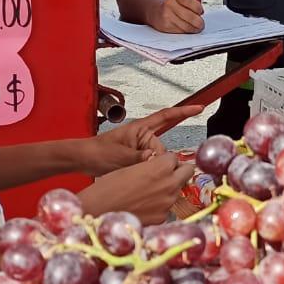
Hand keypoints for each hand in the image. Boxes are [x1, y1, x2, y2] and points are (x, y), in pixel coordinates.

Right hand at [78, 153, 195, 224]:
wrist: (96, 212)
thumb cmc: (107, 188)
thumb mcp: (130, 168)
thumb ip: (151, 166)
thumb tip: (159, 166)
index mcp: (161, 167)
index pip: (174, 157)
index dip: (165, 160)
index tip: (159, 163)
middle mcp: (169, 184)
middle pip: (186, 172)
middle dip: (177, 171)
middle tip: (164, 175)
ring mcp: (168, 203)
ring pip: (177, 190)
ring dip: (168, 189)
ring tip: (146, 193)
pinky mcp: (163, 218)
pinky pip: (166, 207)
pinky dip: (159, 206)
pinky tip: (143, 206)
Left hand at [80, 105, 201, 174]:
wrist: (84, 159)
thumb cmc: (98, 152)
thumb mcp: (119, 156)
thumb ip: (139, 158)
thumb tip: (154, 159)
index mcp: (140, 128)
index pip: (166, 117)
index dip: (184, 112)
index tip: (199, 107)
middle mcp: (143, 136)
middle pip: (163, 148)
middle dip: (158, 160)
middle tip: (142, 169)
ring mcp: (140, 147)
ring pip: (157, 159)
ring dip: (150, 167)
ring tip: (132, 172)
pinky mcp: (137, 157)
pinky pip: (150, 163)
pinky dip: (148, 170)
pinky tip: (140, 176)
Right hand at [150, 0, 204, 33]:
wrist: (155, 11)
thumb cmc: (173, 4)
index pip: (192, 3)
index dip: (199, 9)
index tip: (201, 11)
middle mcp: (170, 5)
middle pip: (192, 17)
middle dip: (200, 22)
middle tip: (201, 23)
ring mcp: (167, 16)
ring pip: (187, 27)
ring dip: (195, 28)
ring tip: (196, 27)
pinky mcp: (166, 26)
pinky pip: (181, 31)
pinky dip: (187, 31)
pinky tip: (187, 28)